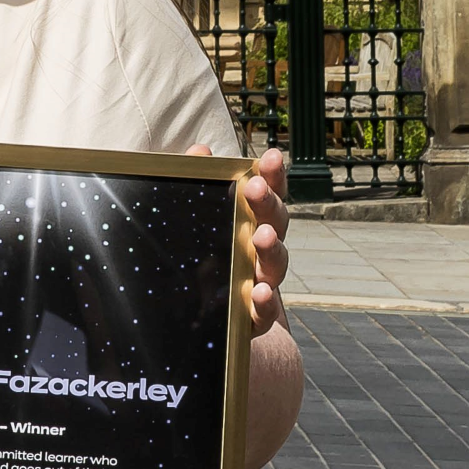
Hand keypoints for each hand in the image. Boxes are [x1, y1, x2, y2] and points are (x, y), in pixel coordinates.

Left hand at [192, 142, 289, 330]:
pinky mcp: (255, 317)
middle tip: (255, 188)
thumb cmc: (200, 257)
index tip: (271, 157)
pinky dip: (265, 302)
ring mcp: (262, 281)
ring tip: (262, 236)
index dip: (273, 175)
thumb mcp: (191, 220)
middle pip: (275, 222)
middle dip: (267, 204)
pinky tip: (259, 292)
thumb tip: (199, 151)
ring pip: (277, 263)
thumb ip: (196, 186)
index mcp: (249, 220)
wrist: (197, 316)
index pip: (267, 193)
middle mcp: (262, 248)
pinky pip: (267, 310)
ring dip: (271, 248)